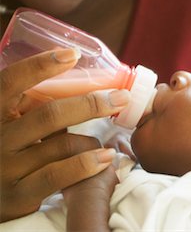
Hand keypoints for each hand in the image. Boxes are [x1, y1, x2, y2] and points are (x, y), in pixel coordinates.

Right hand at [0, 49, 129, 221]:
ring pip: (61, 145)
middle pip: (49, 114)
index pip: (10, 81)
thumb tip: (81, 75)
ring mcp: (4, 167)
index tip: (73, 54)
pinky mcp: (17, 194)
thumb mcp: (11, 120)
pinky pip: (59, 175)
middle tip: (121, 97)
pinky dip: (86, 164)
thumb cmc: (8, 146)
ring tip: (103, 142)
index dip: (40, 65)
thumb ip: (32, 103)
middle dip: (91, 104)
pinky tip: (105, 157)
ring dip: (91, 140)